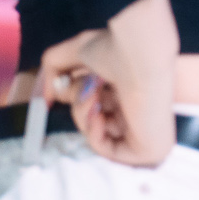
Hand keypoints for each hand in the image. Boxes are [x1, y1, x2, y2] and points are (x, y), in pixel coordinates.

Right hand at [39, 0, 178, 165]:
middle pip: (94, 122)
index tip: (66, 83)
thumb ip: (54, 68)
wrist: (138, 53)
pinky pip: (109, 152)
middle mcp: (140, 113)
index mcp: (129, 93)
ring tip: (94, 94)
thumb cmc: (115, 47)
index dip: (75, 96)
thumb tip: (47, 97)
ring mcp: (146, 133)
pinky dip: (94, 135)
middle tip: (88, 85)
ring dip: (84, 115)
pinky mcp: (150, 148)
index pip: (95, 107)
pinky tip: (98, 114)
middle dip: (78, 104)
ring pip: (98, 136)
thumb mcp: (75, 51)